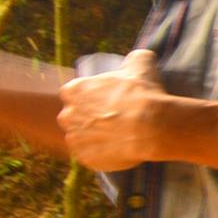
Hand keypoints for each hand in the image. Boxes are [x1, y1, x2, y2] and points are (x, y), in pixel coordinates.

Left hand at [56, 49, 173, 171]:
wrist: (151, 126)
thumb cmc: (143, 93)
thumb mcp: (142, 64)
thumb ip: (135, 58)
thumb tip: (139, 57)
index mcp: (73, 91)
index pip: (73, 93)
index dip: (90, 97)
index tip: (106, 101)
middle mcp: (67, 115)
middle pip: (73, 117)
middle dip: (88, 118)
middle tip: (112, 119)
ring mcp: (74, 140)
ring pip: (81, 138)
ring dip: (94, 138)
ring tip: (117, 137)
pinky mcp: (85, 159)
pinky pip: (90, 157)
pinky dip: (101, 155)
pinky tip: (118, 150)